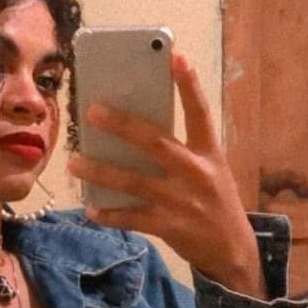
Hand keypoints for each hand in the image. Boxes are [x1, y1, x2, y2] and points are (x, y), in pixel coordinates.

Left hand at [67, 52, 266, 297]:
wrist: (233, 251)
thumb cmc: (215, 201)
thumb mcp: (211, 170)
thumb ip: (182, 151)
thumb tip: (134, 132)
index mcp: (209, 154)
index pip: (200, 113)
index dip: (189, 85)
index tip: (175, 56)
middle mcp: (195, 173)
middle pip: (155, 143)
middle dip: (123, 125)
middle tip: (93, 111)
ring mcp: (181, 201)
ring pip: (133, 182)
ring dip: (100, 172)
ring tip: (74, 162)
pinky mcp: (168, 226)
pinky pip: (131, 218)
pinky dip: (108, 215)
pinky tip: (90, 209)